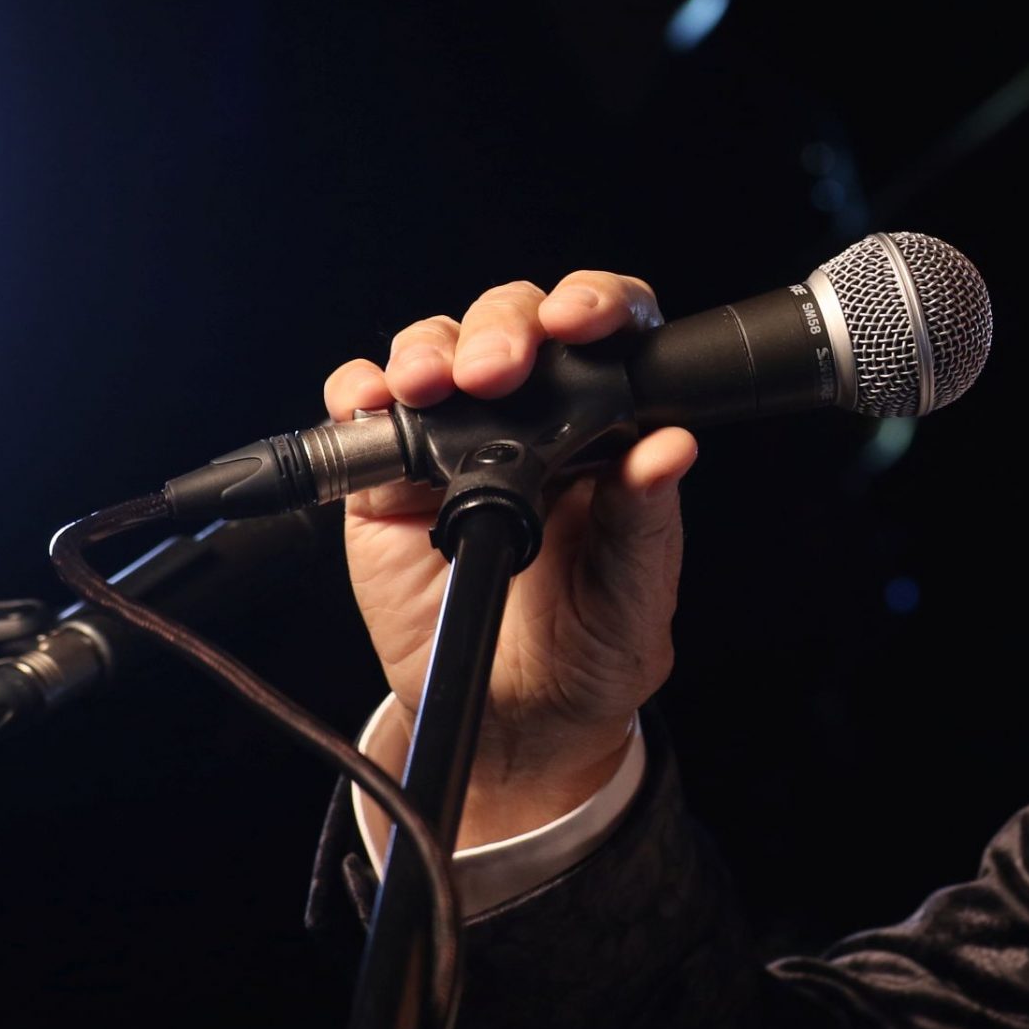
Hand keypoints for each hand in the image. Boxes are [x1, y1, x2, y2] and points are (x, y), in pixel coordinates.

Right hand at [324, 274, 697, 846]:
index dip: (598, 305)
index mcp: (608, 431)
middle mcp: (532, 418)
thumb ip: (644, 522)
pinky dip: (358, 392)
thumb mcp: (633, 596)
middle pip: (514, 320)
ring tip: (431, 386)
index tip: (582, 321)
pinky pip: (365, 413)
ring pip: (437, 347)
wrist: (511, 723)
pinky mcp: (388, 477)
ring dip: (429, 350)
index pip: (611, 334)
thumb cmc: (589, 652)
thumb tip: (670, 449)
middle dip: (503, 326)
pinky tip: (370, 403)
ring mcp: (456, 439)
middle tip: (497, 369)